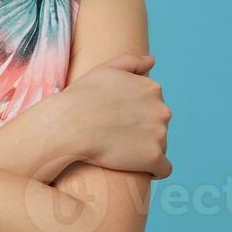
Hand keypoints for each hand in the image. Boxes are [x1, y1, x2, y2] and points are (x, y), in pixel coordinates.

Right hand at [57, 53, 172, 178]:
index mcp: (152, 88)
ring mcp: (160, 134)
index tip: (117, 120)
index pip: (153, 105)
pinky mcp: (154, 157)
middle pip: (158, 126)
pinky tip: (138, 169)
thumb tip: (152, 60)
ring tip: (118, 151)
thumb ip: (131, 62)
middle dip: (142, 131)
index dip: (135, 114)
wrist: (69, 126)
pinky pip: (163, 169)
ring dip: (143, 150)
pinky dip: (153, 170)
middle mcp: (162, 110)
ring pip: (159, 146)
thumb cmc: (81, 97)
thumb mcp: (105, 70)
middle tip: (115, 136)